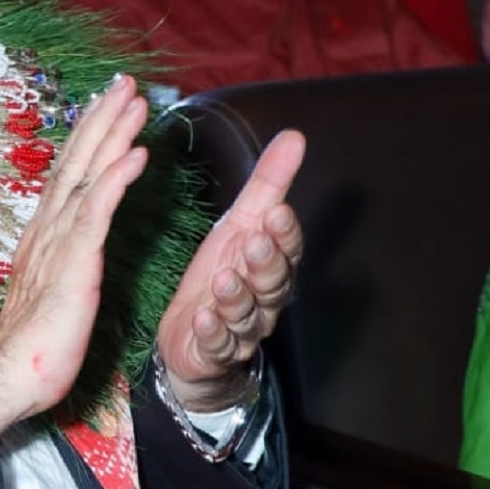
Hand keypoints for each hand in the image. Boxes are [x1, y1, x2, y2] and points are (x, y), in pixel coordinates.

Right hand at [0, 76, 148, 446]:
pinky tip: (137, 154)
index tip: (107, 103)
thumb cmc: (37, 341)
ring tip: (135, 101)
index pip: (70, 172)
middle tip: (125, 83)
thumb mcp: (53, 287)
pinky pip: (98, 211)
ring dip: (112, 134)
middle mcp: (49, 226)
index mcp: (46, 232)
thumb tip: (74, 240)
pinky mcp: (74, 261)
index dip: (89, 135)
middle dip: (102, 118)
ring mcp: (60, 240)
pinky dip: (117, 178)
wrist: (14, 372)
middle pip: (77, 160)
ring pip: (88, 174)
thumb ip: (62, 257)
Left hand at [154, 130, 303, 411]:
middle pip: (272, 284)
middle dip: (265, 264)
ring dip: (235, 298)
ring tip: (223, 280)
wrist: (195, 336)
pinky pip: (216, 346)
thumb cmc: (224, 271)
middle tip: (253, 242)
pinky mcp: (212, 352)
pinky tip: (202, 319)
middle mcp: (263, 299)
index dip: (284, 234)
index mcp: (271, 264)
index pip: (287, 248)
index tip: (277, 213)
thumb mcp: (240, 223)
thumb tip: (294, 136)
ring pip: (245, 316)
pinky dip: (211, 334)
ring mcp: (240, 329)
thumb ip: (268, 183)